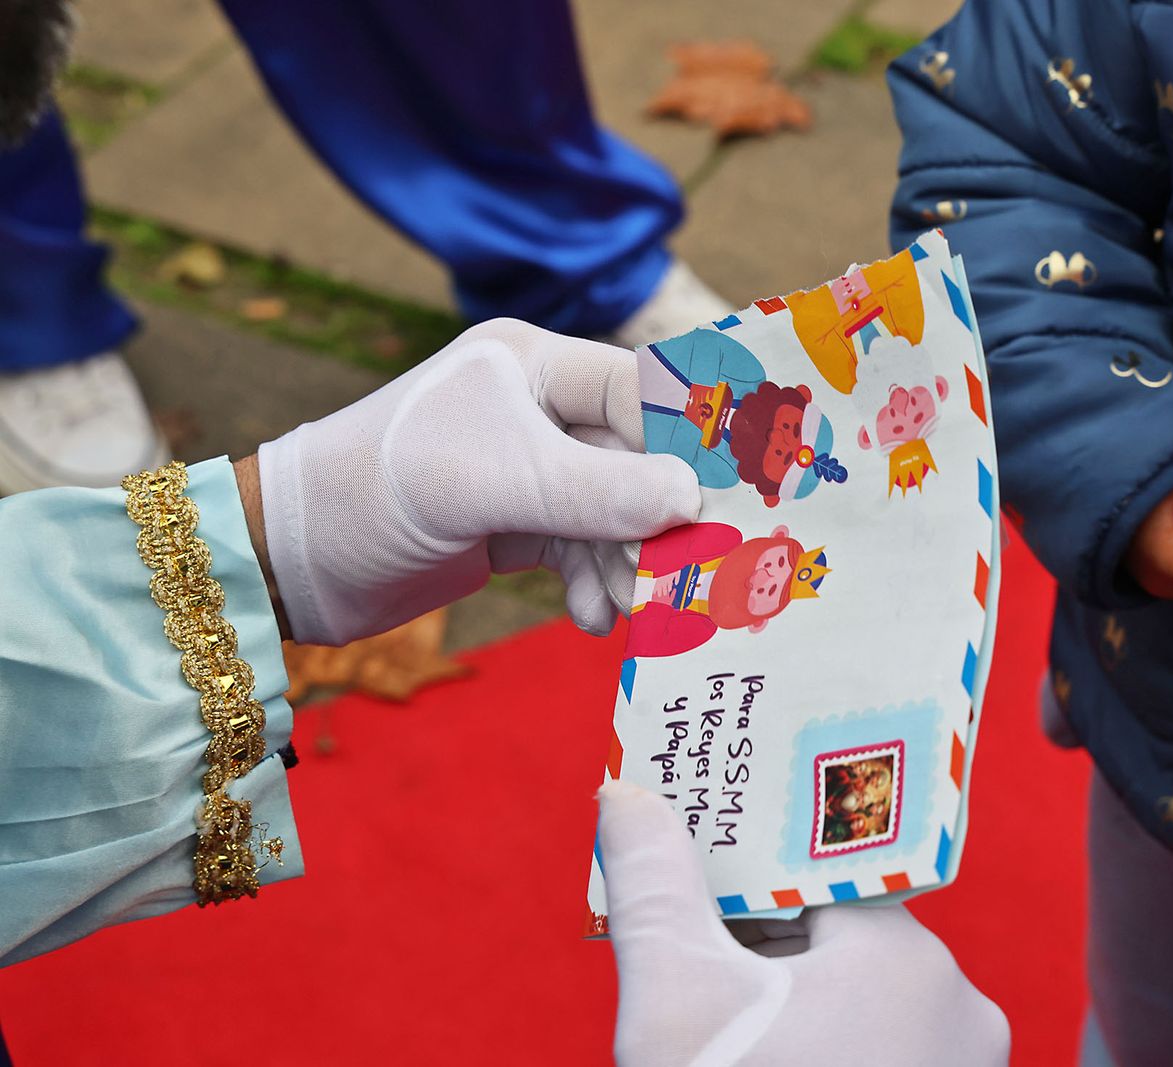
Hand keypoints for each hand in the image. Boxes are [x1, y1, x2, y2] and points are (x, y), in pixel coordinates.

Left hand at [254, 319, 699, 645]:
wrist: (289, 560)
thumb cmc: (379, 489)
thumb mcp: (493, 482)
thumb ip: (597, 491)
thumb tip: (694, 500)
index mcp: (532, 364)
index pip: (641, 391)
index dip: (689, 443)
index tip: (732, 498)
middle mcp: (537, 409)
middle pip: (635, 461)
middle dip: (655, 522)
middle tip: (682, 576)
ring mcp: (528, 470)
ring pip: (613, 515)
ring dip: (624, 566)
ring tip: (623, 610)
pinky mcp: (514, 524)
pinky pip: (581, 552)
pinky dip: (592, 585)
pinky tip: (591, 618)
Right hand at [599, 781, 1009, 1066]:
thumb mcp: (677, 1003)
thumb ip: (655, 887)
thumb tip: (624, 792)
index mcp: (906, 957)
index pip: (818, 876)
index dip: (748, 870)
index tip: (695, 868)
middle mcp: (961, 1008)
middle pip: (843, 942)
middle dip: (760, 945)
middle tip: (691, 959)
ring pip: (865, 1007)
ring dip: (793, 1007)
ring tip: (724, 1030)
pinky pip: (887, 1056)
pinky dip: (832, 1052)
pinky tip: (767, 1061)